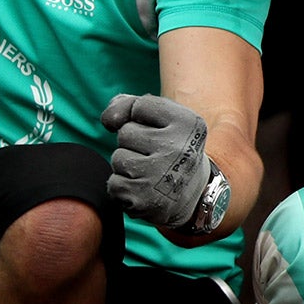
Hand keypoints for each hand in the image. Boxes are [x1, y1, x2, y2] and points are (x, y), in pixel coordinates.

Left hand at [100, 93, 210, 228]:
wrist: (194, 196)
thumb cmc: (171, 149)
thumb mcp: (164, 120)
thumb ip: (132, 105)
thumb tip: (109, 119)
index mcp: (188, 124)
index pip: (139, 106)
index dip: (142, 118)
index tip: (161, 130)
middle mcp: (178, 148)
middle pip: (126, 133)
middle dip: (134, 144)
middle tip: (159, 157)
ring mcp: (160, 175)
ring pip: (118, 158)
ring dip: (128, 167)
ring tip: (152, 174)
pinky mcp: (143, 198)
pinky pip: (113, 183)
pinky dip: (124, 188)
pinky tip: (146, 190)